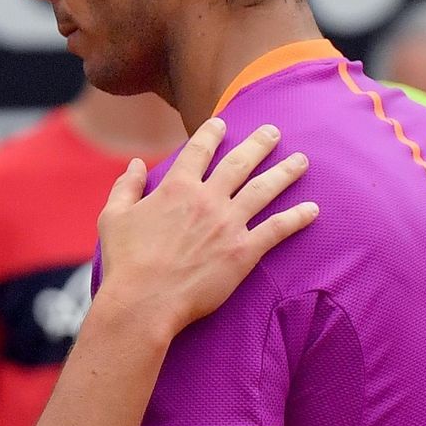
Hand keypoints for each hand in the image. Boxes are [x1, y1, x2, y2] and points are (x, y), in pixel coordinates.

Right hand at [97, 116, 314, 341]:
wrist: (144, 301)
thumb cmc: (125, 263)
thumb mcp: (112, 217)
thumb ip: (126, 186)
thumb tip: (135, 163)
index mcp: (177, 187)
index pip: (199, 150)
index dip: (212, 133)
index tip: (223, 123)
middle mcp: (208, 199)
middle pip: (240, 162)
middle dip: (259, 143)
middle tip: (274, 131)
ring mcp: (229, 224)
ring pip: (264, 190)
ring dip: (285, 173)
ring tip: (301, 162)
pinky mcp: (243, 252)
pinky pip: (277, 229)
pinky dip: (297, 218)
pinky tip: (312, 210)